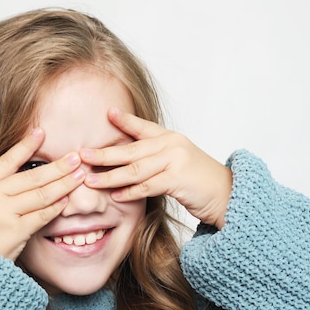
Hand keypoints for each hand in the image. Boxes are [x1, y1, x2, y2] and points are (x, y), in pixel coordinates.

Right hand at [0, 129, 84, 259]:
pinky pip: (42, 215)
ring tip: (79, 176)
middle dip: (58, 166)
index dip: (26, 145)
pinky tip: (66, 200)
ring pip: (41, 194)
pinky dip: (56, 207)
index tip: (41, 132)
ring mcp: (3, 212)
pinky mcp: (14, 231)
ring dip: (64, 183)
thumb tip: (7, 167)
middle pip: (32, 176)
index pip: (7, 160)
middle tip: (75, 157)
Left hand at [81, 108, 231, 228]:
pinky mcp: (178, 179)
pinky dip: (130, 192)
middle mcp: (171, 145)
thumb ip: (157, 158)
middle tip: (81, 156)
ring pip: (135, 169)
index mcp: (170, 138)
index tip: (106, 113)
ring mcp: (175, 160)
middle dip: (103, 153)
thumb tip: (129, 162)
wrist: (228, 194)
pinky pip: (148, 185)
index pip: (142, 127)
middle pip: (130, 149)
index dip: (124, 121)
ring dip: (110, 176)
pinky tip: (116, 195)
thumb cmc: (200, 181)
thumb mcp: (179, 161)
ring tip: (91, 180)